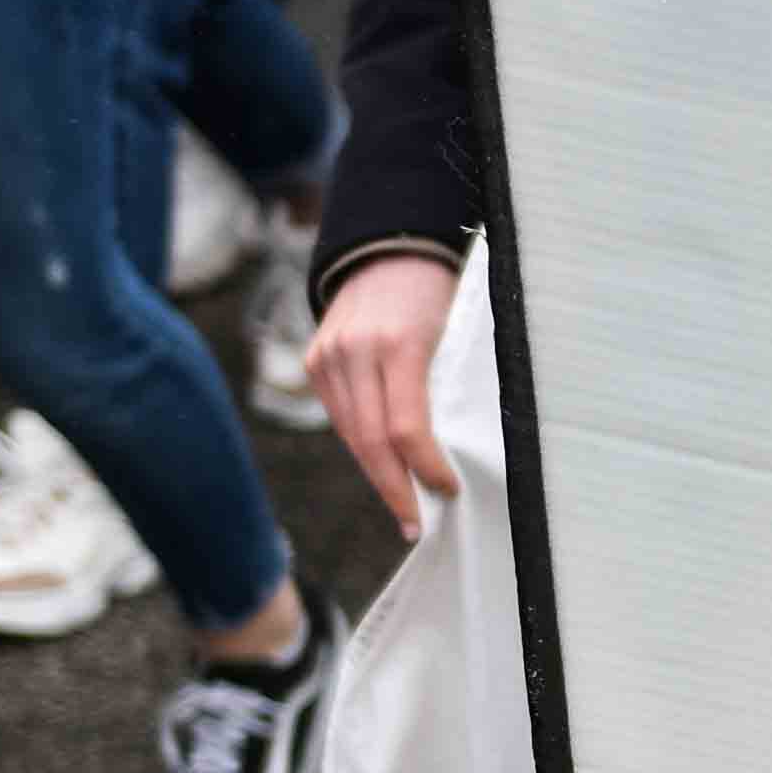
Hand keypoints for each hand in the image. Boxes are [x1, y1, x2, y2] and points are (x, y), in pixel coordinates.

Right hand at [306, 247, 462, 537]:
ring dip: (377, 475)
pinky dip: (362, 445)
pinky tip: (383, 468)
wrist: (387, 247)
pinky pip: (340, 416)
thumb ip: (449, 385)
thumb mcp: (456, 332)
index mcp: (399, 344)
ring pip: (352, 434)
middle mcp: (355, 351)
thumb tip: (456, 450)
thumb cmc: (437, 292)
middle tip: (415, 525)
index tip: (446, 492)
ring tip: (402, 507)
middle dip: (396, 489)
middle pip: (372, 440)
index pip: (407, 427)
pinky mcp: (315, 360)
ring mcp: (328, 356)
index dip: (425, 468)